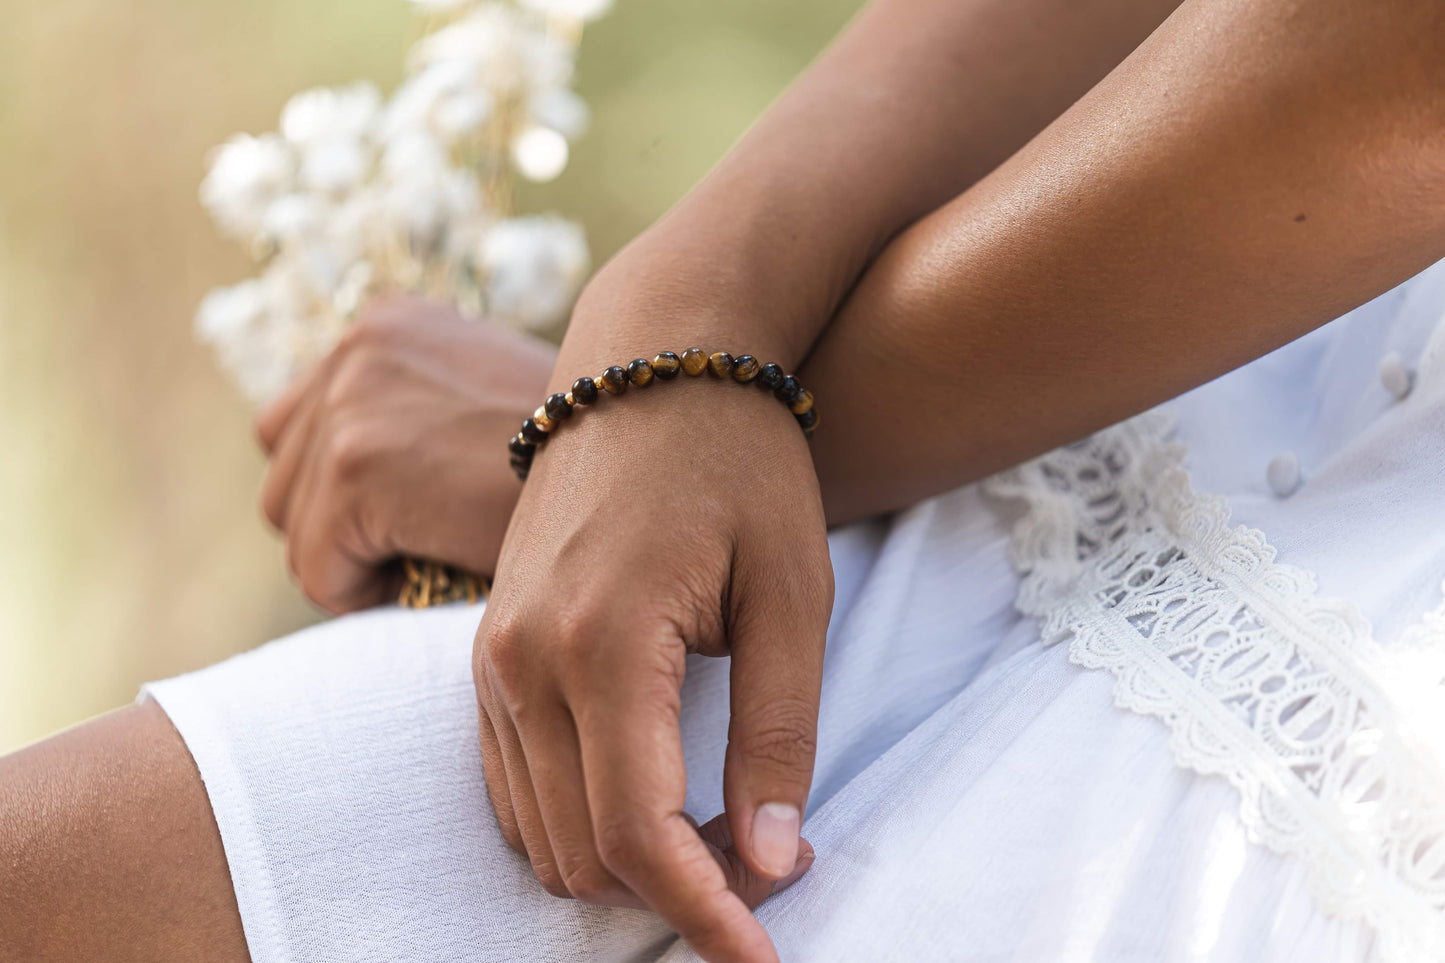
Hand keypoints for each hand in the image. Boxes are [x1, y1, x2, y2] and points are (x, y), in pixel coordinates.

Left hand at [255, 295, 555, 612]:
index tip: (429, 513)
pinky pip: (317, 573)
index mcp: (386, 323)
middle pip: (282, 482)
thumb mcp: (484, 407)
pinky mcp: (356, 464)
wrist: (644, 474)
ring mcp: (351, 399)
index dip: (354, 498)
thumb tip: (348, 474)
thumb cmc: (576, 466)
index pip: (298, 433)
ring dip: (358, 563)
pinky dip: (371, 594)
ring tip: (439, 554)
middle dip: (346, 533)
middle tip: (434, 544)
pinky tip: (442, 567)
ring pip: (293, 533)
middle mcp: (357, 344)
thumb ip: (414, 415)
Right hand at [474, 379, 831, 961]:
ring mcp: (490, 656)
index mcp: (602, 643)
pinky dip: (572, 822)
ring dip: (620, 867)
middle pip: (578, 850)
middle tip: (762, 884)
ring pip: (534, 831)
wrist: (651, 360)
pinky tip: (647, 805)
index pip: (637, 832)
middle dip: (670, 896)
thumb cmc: (738, 462)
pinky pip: (509, 781)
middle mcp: (522, 660)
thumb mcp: (792, 592)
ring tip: (716, 846)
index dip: (704, 914)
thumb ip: (778, 733)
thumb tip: (769, 863)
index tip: (762, 958)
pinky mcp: (488, 647)